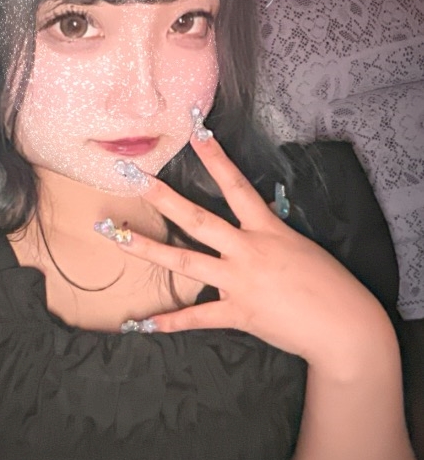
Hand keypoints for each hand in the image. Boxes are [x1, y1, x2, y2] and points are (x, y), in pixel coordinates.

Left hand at [112, 134, 387, 364]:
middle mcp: (247, 251)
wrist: (342, 325)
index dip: (215, 159)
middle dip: (164, 198)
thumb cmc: (328, 284)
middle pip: (198, 220)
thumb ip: (269, 235)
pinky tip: (146, 323)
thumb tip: (251, 226)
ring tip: (118, 238)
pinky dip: (171, 321)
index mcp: (267, 230)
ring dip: (148, 249)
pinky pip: (197, 318)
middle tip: (135, 179)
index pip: (236, 186)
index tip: (195, 134)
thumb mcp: (299, 247)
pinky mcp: (237, 313)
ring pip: (185, 262)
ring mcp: (239, 282)